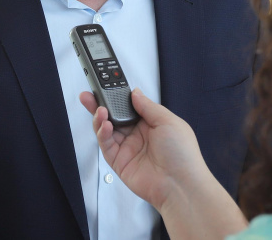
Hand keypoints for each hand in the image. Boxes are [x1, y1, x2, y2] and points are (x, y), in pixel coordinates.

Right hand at [80, 89, 246, 238]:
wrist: (180, 185)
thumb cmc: (182, 154)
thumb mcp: (168, 121)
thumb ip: (148, 106)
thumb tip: (135, 93)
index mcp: (151, 123)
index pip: (128, 106)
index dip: (117, 97)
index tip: (106, 86)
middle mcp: (137, 135)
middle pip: (114, 117)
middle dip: (100, 105)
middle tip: (89, 95)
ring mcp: (127, 148)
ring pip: (106, 130)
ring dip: (100, 118)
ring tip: (99, 110)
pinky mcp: (119, 162)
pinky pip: (106, 145)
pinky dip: (102, 133)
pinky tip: (105, 125)